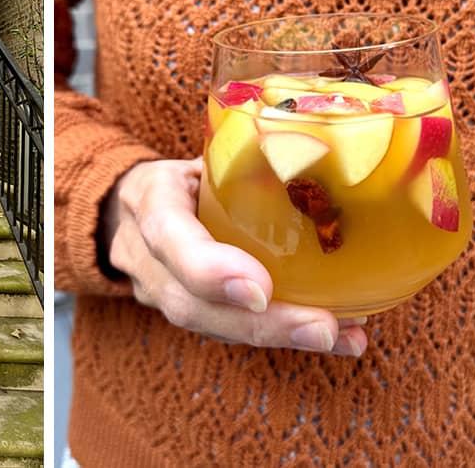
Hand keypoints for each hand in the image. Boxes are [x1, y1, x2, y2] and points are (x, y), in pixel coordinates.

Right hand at [101, 158, 366, 356]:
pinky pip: (230, 332)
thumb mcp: (201, 153)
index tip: (261, 288)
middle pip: (188, 302)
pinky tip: (342, 337)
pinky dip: (285, 335)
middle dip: (258, 323)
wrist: (132, 207)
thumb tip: (327, 137)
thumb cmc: (186, 175)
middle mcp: (144, 254)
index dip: (207, 267)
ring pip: (209, 326)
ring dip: (277, 336)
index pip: (166, 233)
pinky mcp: (188, 312)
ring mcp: (159, 291)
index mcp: (149, 198)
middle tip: (321, 328)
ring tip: (341, 336)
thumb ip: (247, 151)